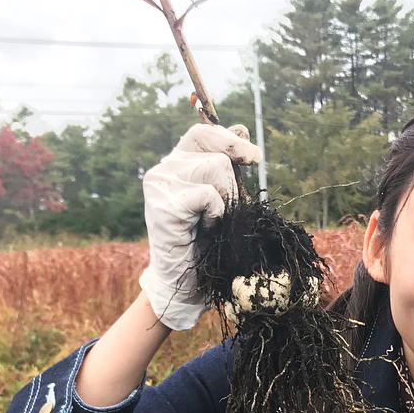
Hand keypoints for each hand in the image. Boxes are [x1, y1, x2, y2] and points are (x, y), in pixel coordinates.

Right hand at [139, 123, 261, 330]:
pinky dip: (216, 215)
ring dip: (226, 202)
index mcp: (176, 164)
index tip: (253, 158)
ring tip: (211, 224)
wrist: (185, 284)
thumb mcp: (222, 199)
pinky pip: (207, 196)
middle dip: (233, 187)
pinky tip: (205, 230)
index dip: (230, 141)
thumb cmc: (206, 244)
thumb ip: (228, 166)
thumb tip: (243, 128)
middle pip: (218, 156)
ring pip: (215, 171)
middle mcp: (163, 170)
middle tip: (222, 216)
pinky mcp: (163, 206)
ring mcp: (159, 186)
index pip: (202, 133)